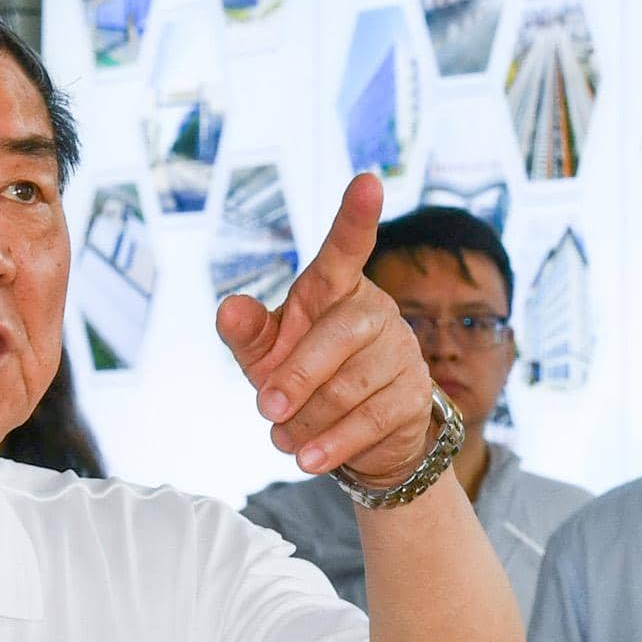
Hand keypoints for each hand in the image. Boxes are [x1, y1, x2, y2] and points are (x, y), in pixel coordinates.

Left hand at [213, 172, 444, 491]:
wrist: (354, 441)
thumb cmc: (303, 380)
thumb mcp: (266, 356)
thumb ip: (246, 333)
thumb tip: (227, 307)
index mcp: (335, 290)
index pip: (345, 249)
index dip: (355, 218)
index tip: (368, 183)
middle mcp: (374, 312)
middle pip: (339, 335)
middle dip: (297, 376)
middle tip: (266, 406)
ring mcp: (401, 353)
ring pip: (351, 386)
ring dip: (308, 419)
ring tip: (284, 436)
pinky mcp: (414, 397)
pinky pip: (371, 420)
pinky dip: (332, 444)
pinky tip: (309, 458)